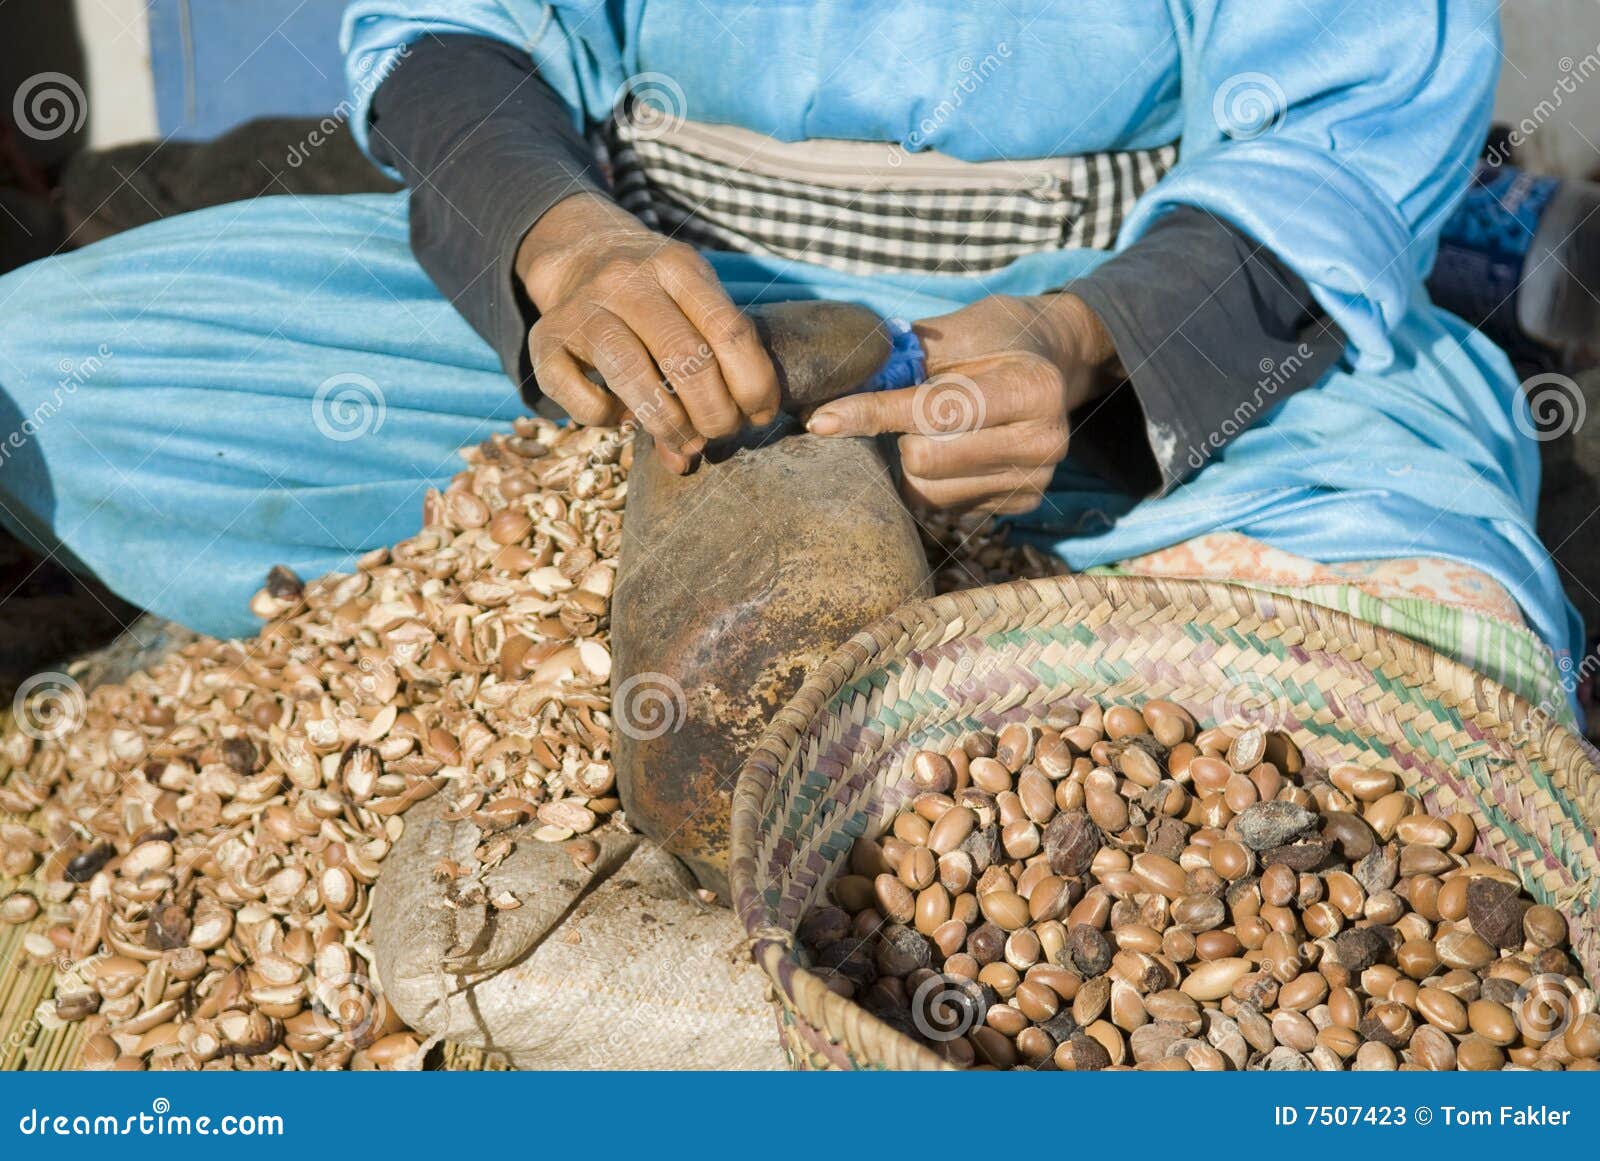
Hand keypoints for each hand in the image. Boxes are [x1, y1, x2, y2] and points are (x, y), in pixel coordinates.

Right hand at [516, 193, 779, 472]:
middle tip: (719, 434)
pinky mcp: (544, 338)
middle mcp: (628, 279)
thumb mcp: (691, 307)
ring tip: (684, 443)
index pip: (730, 330)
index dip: (754, 384)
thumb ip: (710, 368)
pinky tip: (622, 416)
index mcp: (678, 265)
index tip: (760, 416)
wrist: (580, 256)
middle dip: (714, 414)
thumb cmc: (656, 299)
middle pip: (686, 359)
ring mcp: (582, 306)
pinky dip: (607, 419)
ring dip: (667, 425)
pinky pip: (579, 397)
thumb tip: (689, 456)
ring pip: (632, 375)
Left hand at [806, 294, 1118, 513]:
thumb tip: (831, 389)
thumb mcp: (958, 330)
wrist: (1053, 361)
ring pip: (929, 493)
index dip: (871, 412)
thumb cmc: (998, 338)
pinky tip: (950, 450)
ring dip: (910, 462)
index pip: (934, 411)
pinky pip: (945, 508)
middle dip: (898, 436)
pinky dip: (932, 480)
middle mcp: (1042, 442)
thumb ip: (903, 358)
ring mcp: (1033, 480)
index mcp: (1031, 389)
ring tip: (928, 430)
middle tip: (902, 412)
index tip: (820, 420)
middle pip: (925, 461)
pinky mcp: (1020, 505)